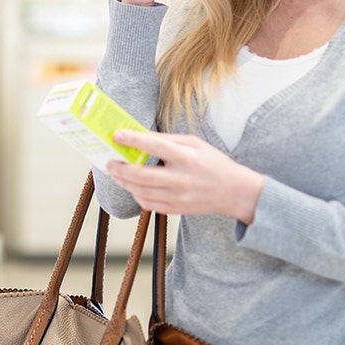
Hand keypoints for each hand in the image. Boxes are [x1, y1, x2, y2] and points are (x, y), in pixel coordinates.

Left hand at [106, 130, 263, 224]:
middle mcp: (181, 178)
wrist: (235, 192)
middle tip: (109, 161)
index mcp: (187, 157)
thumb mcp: (195, 144)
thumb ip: (168, 139)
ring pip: (141, 191)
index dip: (133, 139)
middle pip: (141, 175)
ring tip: (116, 172)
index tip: (117, 134)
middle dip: (120, 168)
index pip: (155, 146)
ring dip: (124, 182)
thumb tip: (141, 135)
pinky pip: (149, 204)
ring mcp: (178, 197)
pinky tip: (132, 186)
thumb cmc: (213, 163)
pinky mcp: (176, 210)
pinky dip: (136, 195)